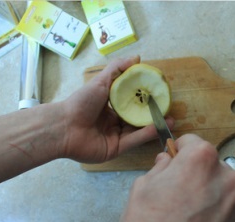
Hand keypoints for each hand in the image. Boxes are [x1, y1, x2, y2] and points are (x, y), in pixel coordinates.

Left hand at [59, 56, 173, 162]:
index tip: (159, 94)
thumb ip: (117, 69)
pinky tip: (158, 127)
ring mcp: (114, 136)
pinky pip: (133, 141)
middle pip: (136, 118)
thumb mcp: (100, 81)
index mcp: (108, 107)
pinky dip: (145, 135)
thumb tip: (137, 58)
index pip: (130, 103)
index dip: (144, 99)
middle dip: (152, 114)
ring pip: (137, 130)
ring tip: (170, 119)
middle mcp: (112, 122)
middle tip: (168, 109)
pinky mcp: (115, 149)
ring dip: (153, 125)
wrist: (64, 126)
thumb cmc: (81, 102)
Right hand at [109, 134, 234, 221]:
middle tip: (177, 193)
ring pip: (222, 189)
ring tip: (186, 217)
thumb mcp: (142, 189)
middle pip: (211, 166)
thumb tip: (167, 161)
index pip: (193, 142)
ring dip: (208, 195)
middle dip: (195, 174)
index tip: (175, 157)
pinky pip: (229, 212)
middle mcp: (228, 179)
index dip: (180, 150)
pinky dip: (216, 215)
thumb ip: (160, 168)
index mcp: (202, 161)